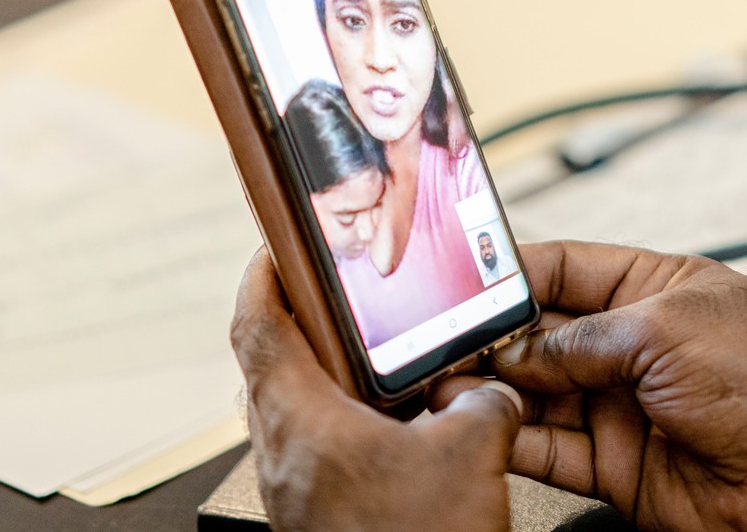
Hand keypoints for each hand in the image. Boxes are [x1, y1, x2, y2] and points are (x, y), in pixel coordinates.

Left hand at [231, 250, 523, 531]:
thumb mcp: (472, 452)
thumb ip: (483, 399)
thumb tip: (489, 391)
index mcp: (302, 419)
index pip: (257, 323)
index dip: (262, 272)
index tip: (275, 243)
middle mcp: (285, 453)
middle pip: (270, 364)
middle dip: (303, 322)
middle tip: (334, 294)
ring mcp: (297, 490)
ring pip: (296, 412)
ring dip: (329, 378)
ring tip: (381, 359)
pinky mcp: (318, 518)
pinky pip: (324, 452)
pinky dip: (353, 426)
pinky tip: (405, 433)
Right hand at [433, 241, 746, 531]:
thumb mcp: (664, 329)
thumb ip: (581, 339)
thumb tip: (521, 345)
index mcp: (659, 288)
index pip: (568, 269)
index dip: (513, 272)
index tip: (462, 278)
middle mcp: (639, 346)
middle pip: (544, 335)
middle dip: (492, 336)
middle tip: (440, 339)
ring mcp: (628, 406)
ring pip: (539, 394)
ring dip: (492, 389)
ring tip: (445, 382)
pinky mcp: (620, 466)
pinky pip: (551, 449)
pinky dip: (512, 439)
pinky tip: (483, 425)